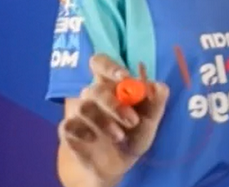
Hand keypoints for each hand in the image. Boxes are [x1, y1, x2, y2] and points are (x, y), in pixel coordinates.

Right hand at [58, 54, 170, 182]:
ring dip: (104, 121)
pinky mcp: (68, 130)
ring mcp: (79, 112)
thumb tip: (160, 85)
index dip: (109, 66)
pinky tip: (93, 139)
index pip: (101, 63)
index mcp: (113, 85)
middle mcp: (94, 95)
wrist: (115, 166)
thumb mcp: (150, 121)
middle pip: (95, 88)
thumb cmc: (133, 136)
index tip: (124, 77)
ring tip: (120, 137)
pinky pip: (69, 124)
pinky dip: (83, 131)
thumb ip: (156, 103)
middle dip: (114, 103)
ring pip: (84, 106)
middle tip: (132, 120)